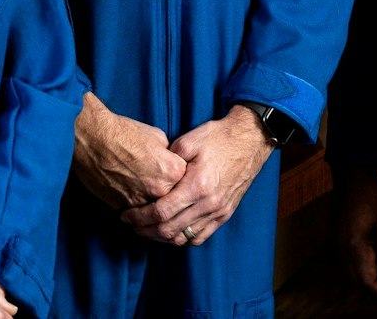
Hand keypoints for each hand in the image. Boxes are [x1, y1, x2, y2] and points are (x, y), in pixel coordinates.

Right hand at [72, 92, 187, 209]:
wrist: (93, 137)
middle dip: (170, 199)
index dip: (182, 181)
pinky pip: (134, 214)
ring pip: (153, 213)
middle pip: (172, 202)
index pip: (186, 184)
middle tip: (164, 195)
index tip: (178, 180)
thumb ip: (170, 157)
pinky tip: (132, 200)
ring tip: (149, 202)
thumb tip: (174, 165)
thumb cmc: (124, 132)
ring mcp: (139, 201)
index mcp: (172, 170)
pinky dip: (135, 210)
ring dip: (152, 209)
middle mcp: (159, 189)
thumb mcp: (158, 137)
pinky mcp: (121, 207)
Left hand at [120, 105, 273, 244]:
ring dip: (162, 237)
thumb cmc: (220, 138)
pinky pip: (200, 236)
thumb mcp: (190, 140)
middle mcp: (208, 204)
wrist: (250, 140)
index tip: (126, 215)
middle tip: (131, 224)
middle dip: (145, 230)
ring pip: (184, 237)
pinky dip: (183, 238)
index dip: (139, 217)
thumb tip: (152, 174)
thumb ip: (168, 159)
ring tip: (148, 229)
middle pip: (169, 230)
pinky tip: (171, 231)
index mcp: (197, 185)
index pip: (161, 212)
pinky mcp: (225, 214)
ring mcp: (218, 212)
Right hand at [335, 165, 376, 299]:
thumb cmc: (373, 195)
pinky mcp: (339, 238)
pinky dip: (363, 267)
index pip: (368, 282)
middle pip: (359, 281)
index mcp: (355, 247)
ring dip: (370, 278)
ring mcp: (338, 243)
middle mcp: (343, 249)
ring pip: (353, 273)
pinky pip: (350, 261)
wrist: (353, 173)